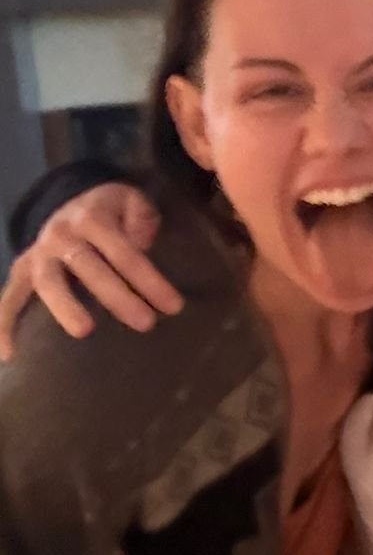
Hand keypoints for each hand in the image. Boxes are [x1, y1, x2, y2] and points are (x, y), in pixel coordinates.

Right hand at [0, 182, 181, 357]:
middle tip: (145, 323)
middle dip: (118, 297)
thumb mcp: (131, 200)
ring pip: (49, 282)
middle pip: (89, 268)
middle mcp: (60, 235)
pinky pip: (9, 298)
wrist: (69, 203)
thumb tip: (143, 240)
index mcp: (92, 218)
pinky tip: (9, 355)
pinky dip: (4, 325)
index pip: (124, 251)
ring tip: (85, 332)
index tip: (173, 306)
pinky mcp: (20, 273)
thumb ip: (142, 216)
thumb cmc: (110, 211)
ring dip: (66, 308)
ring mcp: (38, 255)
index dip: (149, 279)